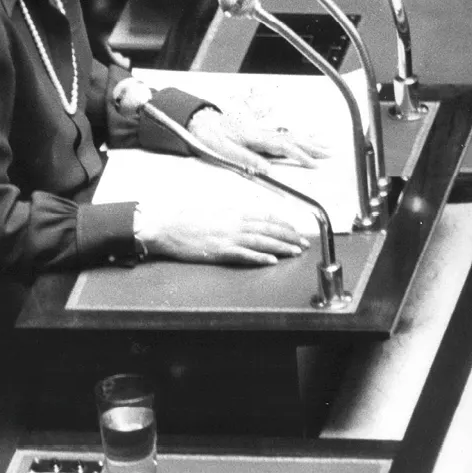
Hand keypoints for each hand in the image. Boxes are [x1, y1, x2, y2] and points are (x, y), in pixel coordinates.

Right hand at [135, 202, 309, 265]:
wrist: (167, 229)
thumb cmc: (186, 221)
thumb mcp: (212, 212)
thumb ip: (230, 215)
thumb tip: (245, 217)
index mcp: (233, 212)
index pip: (264, 217)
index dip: (282, 223)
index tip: (294, 229)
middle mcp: (234, 223)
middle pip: (268, 229)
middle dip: (289, 236)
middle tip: (303, 242)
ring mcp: (228, 237)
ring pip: (261, 241)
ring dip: (281, 246)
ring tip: (295, 251)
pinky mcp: (220, 251)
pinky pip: (244, 255)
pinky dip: (259, 257)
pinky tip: (271, 260)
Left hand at [187, 106, 328, 171]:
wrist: (200, 122)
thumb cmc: (210, 137)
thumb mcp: (224, 151)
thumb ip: (246, 159)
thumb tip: (267, 169)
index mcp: (254, 137)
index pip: (283, 146)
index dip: (300, 155)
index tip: (314, 164)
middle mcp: (261, 132)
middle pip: (292, 138)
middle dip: (312, 146)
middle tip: (330, 153)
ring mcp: (261, 131)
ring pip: (290, 135)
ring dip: (309, 141)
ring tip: (325, 145)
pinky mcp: (259, 132)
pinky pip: (283, 135)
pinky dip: (298, 137)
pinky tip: (305, 138)